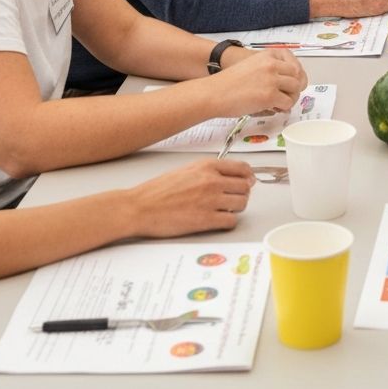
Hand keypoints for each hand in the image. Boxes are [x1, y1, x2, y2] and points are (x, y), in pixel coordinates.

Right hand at [128, 159, 254, 236]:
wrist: (139, 207)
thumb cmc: (158, 191)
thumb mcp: (186, 170)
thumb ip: (209, 171)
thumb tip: (232, 176)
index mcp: (207, 166)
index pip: (243, 168)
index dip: (248, 177)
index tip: (247, 182)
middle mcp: (212, 181)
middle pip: (245, 187)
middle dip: (241, 194)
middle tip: (232, 199)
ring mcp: (210, 201)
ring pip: (241, 204)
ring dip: (236, 208)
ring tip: (223, 210)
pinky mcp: (205, 220)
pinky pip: (231, 221)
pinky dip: (228, 222)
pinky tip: (218, 221)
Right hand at [220, 48, 306, 113]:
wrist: (214, 93)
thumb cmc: (227, 83)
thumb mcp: (251, 66)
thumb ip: (268, 70)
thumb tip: (284, 83)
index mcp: (267, 56)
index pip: (293, 62)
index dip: (295, 75)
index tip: (293, 82)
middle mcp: (272, 65)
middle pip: (297, 75)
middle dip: (295, 87)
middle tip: (288, 95)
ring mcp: (272, 80)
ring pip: (295, 89)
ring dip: (290, 97)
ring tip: (281, 102)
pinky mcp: (270, 95)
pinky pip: (288, 102)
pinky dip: (283, 107)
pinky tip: (274, 108)